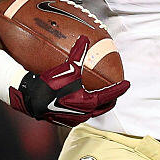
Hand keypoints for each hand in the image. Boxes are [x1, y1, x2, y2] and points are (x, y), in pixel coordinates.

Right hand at [9, 36, 129, 126]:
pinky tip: (78, 100)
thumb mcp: (67, 68)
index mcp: (88, 101)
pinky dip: (84, 107)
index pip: (110, 95)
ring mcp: (74, 119)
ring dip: (97, 104)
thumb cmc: (51, 85)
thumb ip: (78, 54)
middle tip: (114, 91)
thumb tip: (84, 39)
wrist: (31, 100)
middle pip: (104, 107)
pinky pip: (80, 114)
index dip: (120, 88)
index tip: (127, 84)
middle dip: (110, 99)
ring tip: (98, 96)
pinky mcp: (64, 121)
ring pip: (92, 112)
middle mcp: (84, 113)